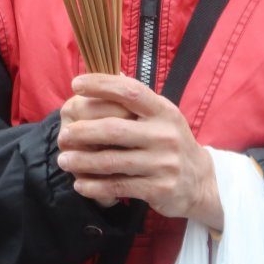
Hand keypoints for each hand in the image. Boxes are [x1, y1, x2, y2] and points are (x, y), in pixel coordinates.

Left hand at [54, 74, 222, 229]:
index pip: (130, 91)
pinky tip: (80, 184)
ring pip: (112, 161)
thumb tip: (109, 73)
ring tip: (64, 160)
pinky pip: (119, 186)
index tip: (76, 84)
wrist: (200, 181)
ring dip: (82, 161)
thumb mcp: (162, 117)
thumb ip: (137, 101)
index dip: (101, 85)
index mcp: (163, 111)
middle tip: (63, 136)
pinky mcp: (159, 189)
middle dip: (83, 132)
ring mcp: (164, 163)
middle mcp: (165, 135)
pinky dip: (95, 186)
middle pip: (114, 129)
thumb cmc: (170, 142)